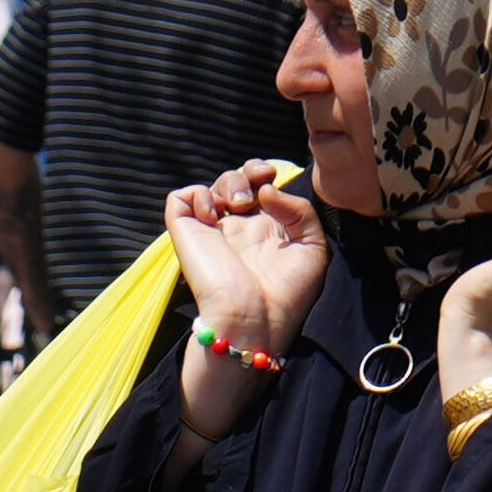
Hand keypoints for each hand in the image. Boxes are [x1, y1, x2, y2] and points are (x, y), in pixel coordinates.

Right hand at [162, 164, 327, 438]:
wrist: (254, 320)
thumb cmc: (287, 293)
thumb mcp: (312, 247)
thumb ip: (300, 210)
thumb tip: (266, 189)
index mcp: (266, 229)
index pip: (260, 186)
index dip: (263, 172)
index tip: (271, 178)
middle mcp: (238, 228)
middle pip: (235, 180)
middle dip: (247, 171)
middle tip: (257, 188)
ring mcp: (211, 230)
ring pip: (209, 187)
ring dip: (228, 183)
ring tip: (239, 206)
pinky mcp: (187, 234)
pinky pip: (179, 200)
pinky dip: (196, 195)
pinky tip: (214, 213)